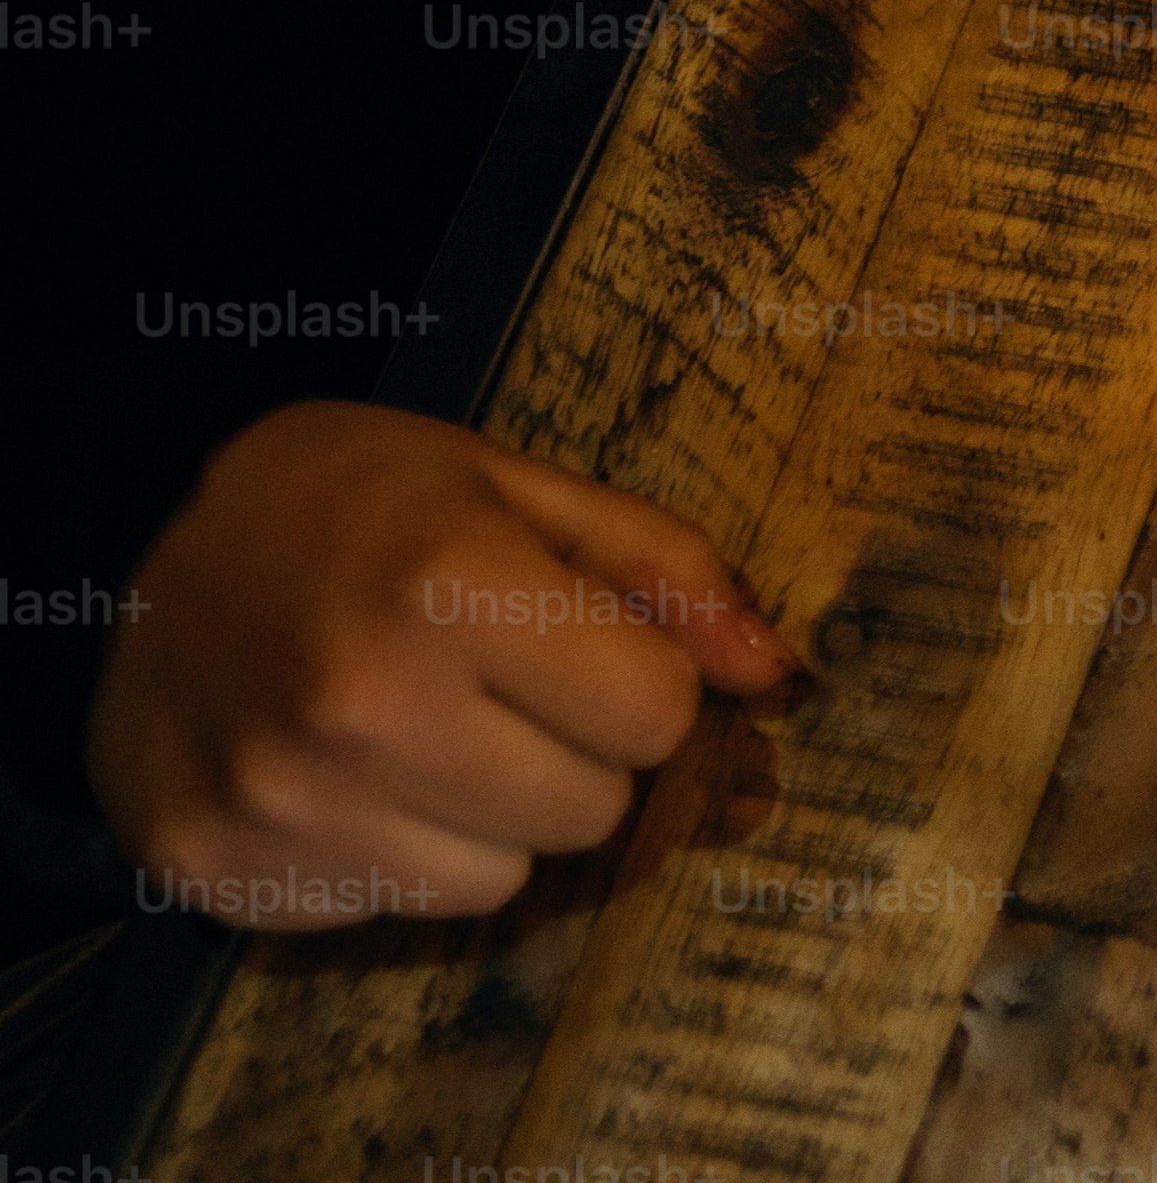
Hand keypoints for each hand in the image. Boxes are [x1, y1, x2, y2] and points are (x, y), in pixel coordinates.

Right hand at [86, 403, 791, 930]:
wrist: (137, 546)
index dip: (639, 678)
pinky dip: (389, 856)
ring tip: (421, 731)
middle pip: (590, 811)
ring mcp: (280, 805)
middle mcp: (360, 709)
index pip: (657, 714)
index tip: (576, 643)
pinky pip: (388, 913)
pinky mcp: (217, 875)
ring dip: (487, 818)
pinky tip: (345, 775)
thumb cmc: (357, 501)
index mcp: (449, 587)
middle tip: (494, 685)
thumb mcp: (521, 487)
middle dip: (572, 750)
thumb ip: (665, 570)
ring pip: (497, 886)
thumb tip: (775, 671)